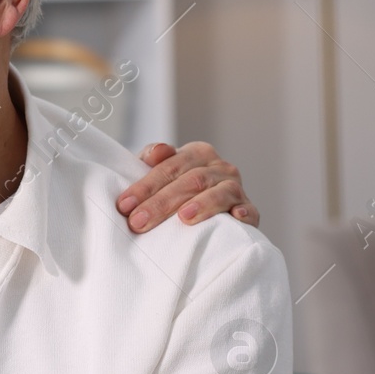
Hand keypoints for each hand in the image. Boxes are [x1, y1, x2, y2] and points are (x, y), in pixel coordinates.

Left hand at [116, 141, 257, 233]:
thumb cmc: (174, 191)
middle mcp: (219, 167)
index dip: (145, 186)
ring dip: (202, 204)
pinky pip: (250, 210)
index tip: (124, 205)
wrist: (206, 214)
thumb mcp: (160, 174)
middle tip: (139, 221)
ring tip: (184, 217)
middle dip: (161, 202)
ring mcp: (236, 188)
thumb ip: (152, 159)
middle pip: (191, 181)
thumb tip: (157, 152)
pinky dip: (245, 213)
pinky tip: (237, 217)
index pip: (169, 167)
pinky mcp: (249, 211)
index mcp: (196, 154)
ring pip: (220, 192)